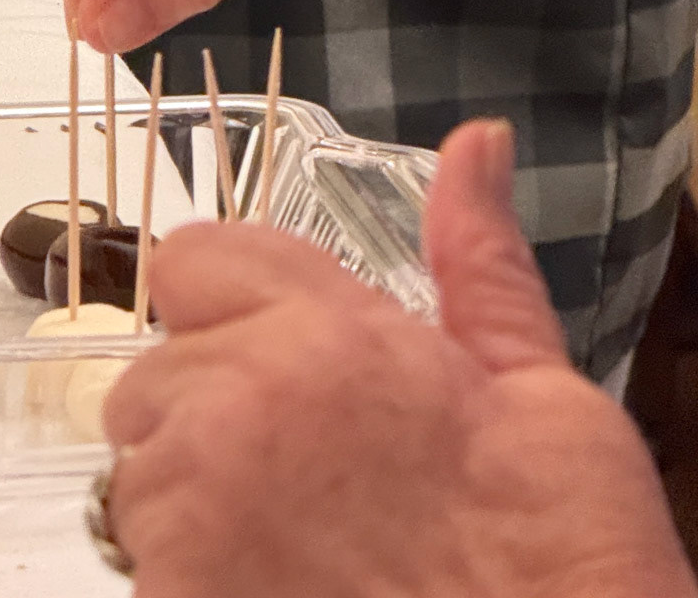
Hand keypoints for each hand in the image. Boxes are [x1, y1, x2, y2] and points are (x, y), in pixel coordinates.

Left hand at [102, 121, 697, 597]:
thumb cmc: (559, 569)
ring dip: (194, 494)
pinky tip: (282, 582)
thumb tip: (477, 145)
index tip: (282, 356)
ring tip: (303, 536)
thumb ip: (480, 260)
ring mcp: (196, 514)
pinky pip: (138, 559)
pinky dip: (189, 572)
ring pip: (140, 469)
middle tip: (310, 468)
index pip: (196, 260)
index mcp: (330, 336)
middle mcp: (242, 407)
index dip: (233, 304)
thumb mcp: (543, 394)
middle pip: (160, 371)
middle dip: (215, 408)